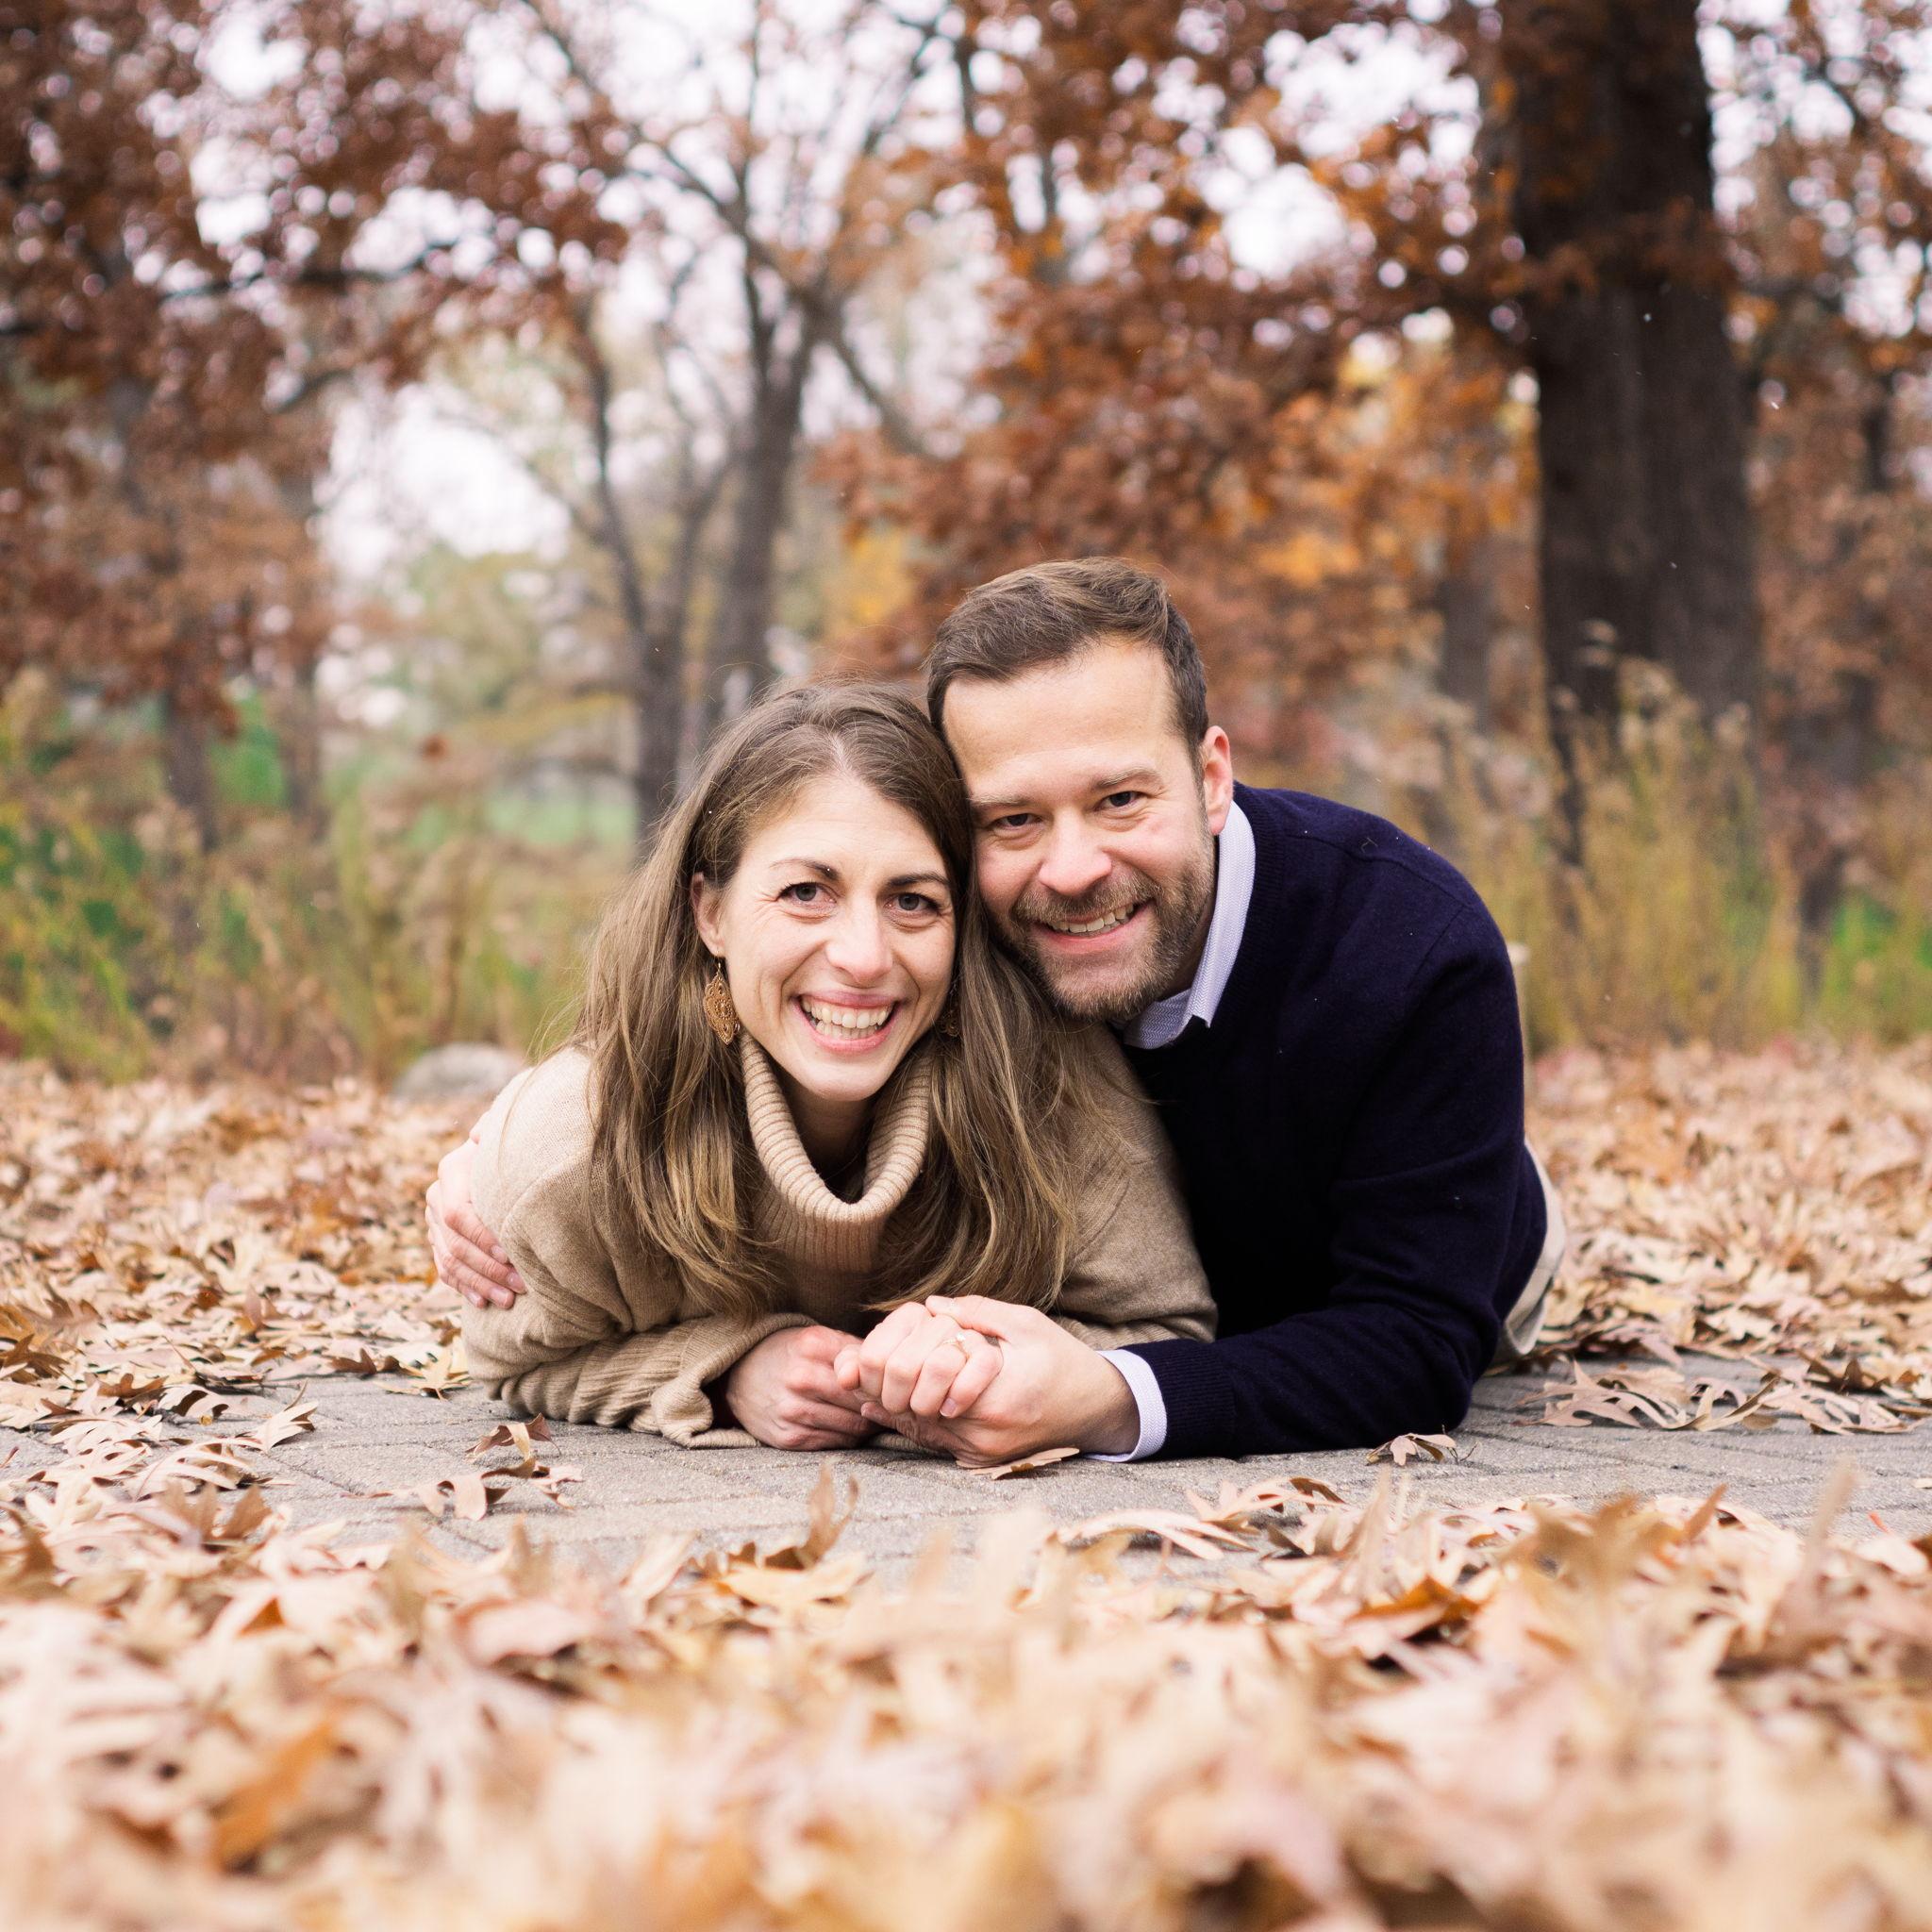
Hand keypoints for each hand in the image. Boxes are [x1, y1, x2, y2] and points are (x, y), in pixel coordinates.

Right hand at [427, 1129, 526, 1309]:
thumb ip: (495, 1129)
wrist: (499, 1156)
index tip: (511, 1255)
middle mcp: (436, 1197)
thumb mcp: (508, 1131)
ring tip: (509, 1300)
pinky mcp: (437, 1239)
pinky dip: (464, 1287)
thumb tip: (478, 1135)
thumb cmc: (512, 1145)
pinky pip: (444, 1269)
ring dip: (479, 1284)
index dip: (483, 1238)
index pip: (459, 1214)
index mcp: (450, 1171)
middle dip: (488, 1268)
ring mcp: (433, 1220)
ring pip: (449, 1260)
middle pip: (456, 1243)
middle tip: (520, 1286)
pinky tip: (484, 1302)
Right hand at [725, 1326, 878, 1450]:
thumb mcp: (816, 1339)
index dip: (885, 1380)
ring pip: (853, 1426)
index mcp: (813, 1346)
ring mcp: (793, 1410)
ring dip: (866, 1425)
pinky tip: (848, 1428)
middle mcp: (802, 1378)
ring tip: (871, 1417)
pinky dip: (847, 1437)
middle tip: (891, 1407)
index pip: (867, 1370)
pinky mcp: (788, 1437)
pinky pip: (835, 1442)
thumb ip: (853, 1349)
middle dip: (879, 1405)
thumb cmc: (787, 1354)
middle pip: (862, 1400)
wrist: (739, 1375)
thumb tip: (892, 1365)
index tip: (892, 1385)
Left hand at [854, 1297, 1139, 1466]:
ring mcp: (980, 1454)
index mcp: (996, 1399)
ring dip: (905, 1393)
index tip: (910, 1332)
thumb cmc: (1062, 1360)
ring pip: (917, 1424)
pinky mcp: (978, 1460)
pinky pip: (933, 1437)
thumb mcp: (1025, 1324)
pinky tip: (907, 1391)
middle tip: (898, 1347)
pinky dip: (917, 1412)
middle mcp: (984, 1435)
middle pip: (912, 1404)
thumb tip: (931, 1305)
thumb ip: (977, 1312)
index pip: (925, 1377)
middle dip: (902, 1372)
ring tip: (901, 1365)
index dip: (908, 1351)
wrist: (1096, 1408)